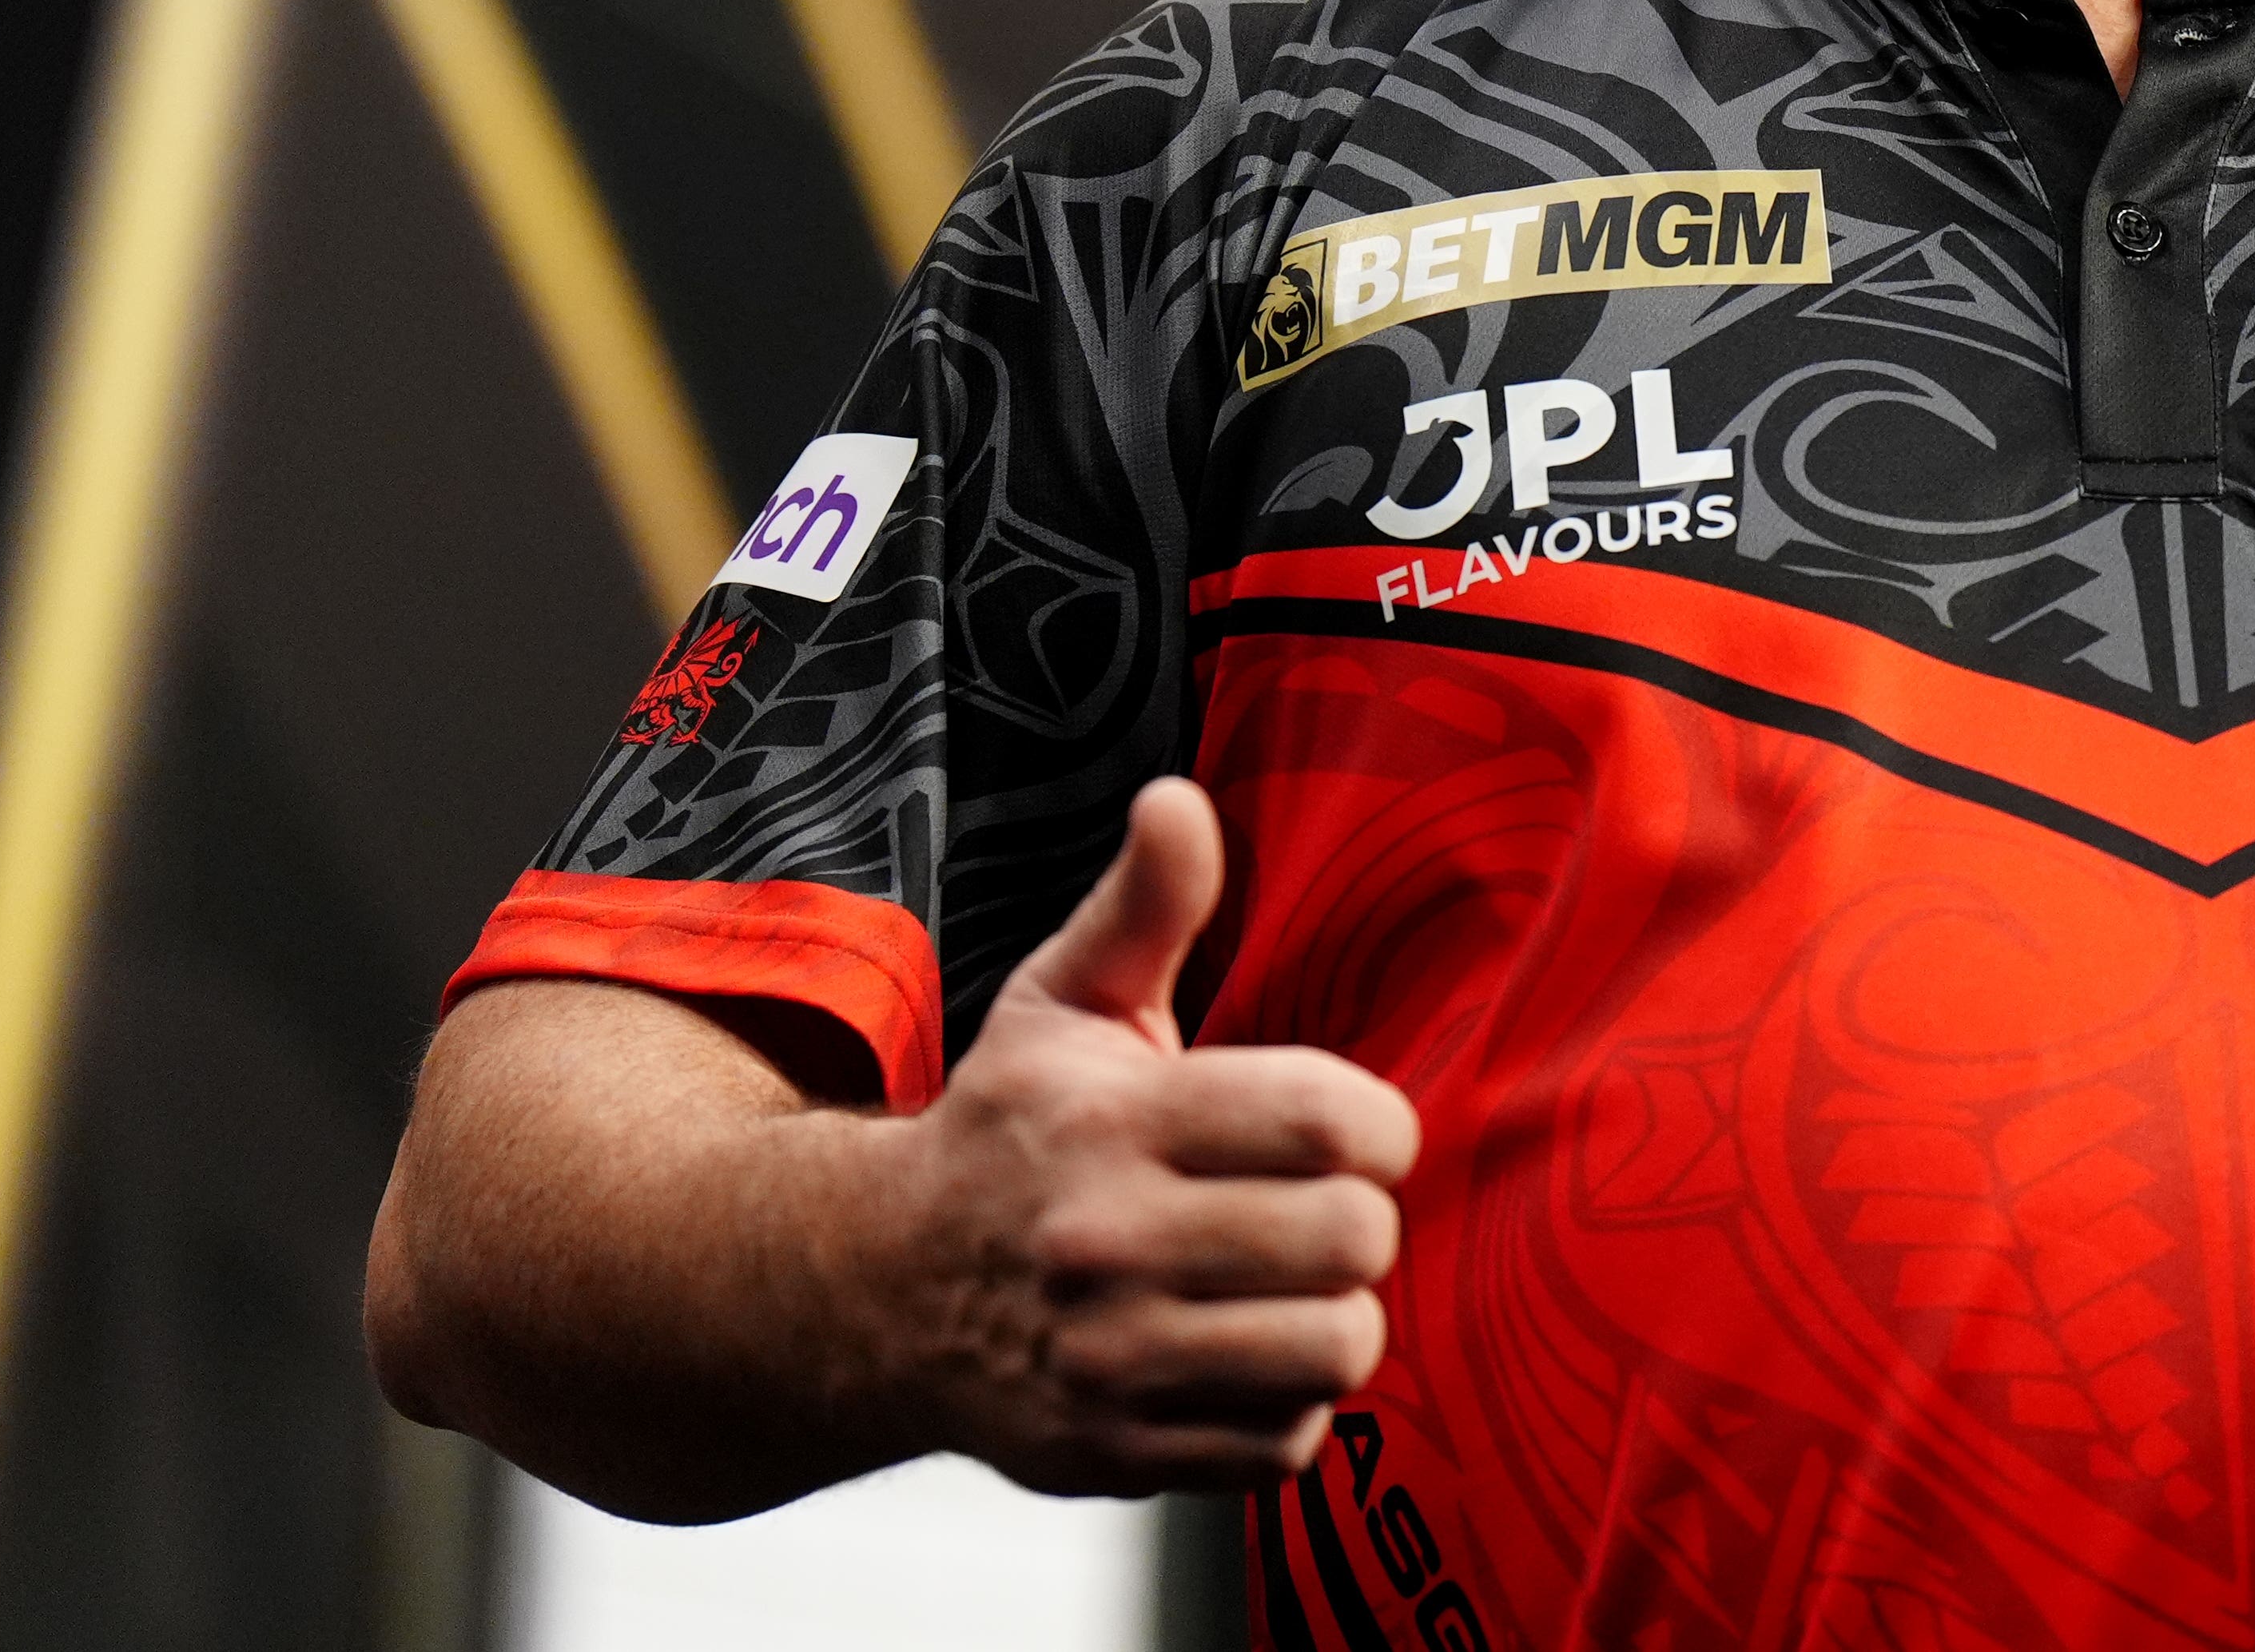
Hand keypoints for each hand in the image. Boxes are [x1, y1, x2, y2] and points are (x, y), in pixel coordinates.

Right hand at [896, 777, 1418, 1492]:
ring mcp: (1110, 1360)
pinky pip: (1284, 1444)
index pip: (1327, 1120)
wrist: (874, 1291)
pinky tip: (1240, 1357)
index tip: (1356, 1132)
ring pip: (1335, 1348)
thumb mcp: (1062, 1002)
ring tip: (1291, 1287)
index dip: (1380, 1124)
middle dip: (1362, 1219)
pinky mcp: (1114, 1454)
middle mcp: (1107, 1244)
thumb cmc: (1003, 1135)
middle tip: (1320, 1211)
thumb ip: (1143, 905)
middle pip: (1353, 1238)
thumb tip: (1181, 799)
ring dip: (1337, 1317)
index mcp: (1115, 1122)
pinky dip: (1286, 1406)